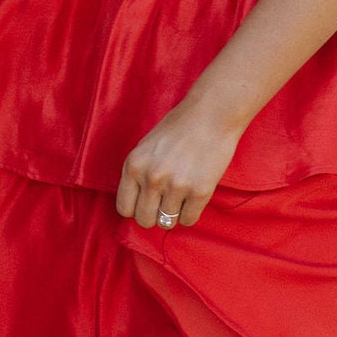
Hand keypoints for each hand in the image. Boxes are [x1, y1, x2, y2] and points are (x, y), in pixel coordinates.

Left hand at [116, 100, 244, 230]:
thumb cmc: (179, 128)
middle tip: (165, 202)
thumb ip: (139, 173)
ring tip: (182, 195)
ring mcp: (176, 186)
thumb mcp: (146, 147)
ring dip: (174, 212)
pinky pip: (188, 220)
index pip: (124, 208)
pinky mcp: (200, 192)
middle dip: (154, 215)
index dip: (136, 208)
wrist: (212, 114)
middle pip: (144, 220)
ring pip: (167, 222)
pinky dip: (190, 213)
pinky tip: (193, 197)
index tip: (146, 203)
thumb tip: (138, 204)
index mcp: (133, 165)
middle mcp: (151, 178)